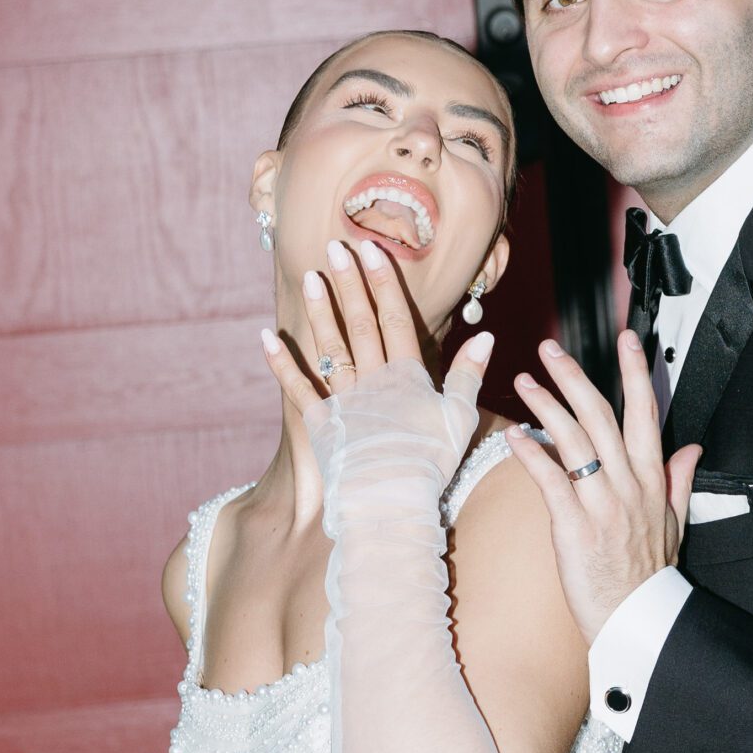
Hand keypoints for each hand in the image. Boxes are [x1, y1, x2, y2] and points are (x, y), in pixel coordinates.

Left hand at [260, 237, 491, 475]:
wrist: (391, 505)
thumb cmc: (430, 465)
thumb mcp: (460, 418)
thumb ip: (470, 375)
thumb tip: (487, 336)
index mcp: (408, 378)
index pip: (395, 319)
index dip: (383, 282)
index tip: (372, 249)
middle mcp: (373, 381)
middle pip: (360, 324)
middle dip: (348, 283)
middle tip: (335, 247)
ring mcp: (344, 401)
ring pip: (331, 347)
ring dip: (320, 311)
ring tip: (310, 277)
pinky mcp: (321, 424)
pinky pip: (298, 389)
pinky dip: (281, 364)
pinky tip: (266, 338)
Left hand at [507, 330, 700, 645]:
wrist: (635, 619)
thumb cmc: (648, 574)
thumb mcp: (674, 523)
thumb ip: (678, 479)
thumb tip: (693, 448)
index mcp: (651, 479)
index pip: (646, 413)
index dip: (637, 373)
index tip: (627, 341)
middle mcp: (627, 485)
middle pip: (602, 416)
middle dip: (575, 376)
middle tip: (551, 350)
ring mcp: (601, 504)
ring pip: (573, 440)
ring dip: (546, 406)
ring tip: (524, 381)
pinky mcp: (574, 526)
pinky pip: (552, 480)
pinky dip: (532, 454)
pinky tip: (514, 436)